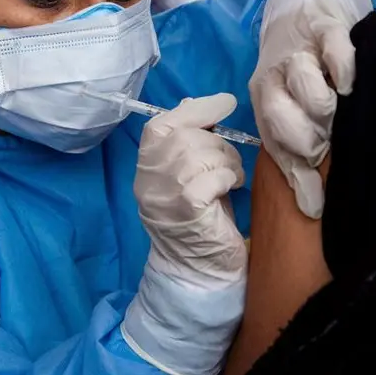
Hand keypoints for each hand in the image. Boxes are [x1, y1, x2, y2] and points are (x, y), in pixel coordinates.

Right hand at [122, 93, 247, 374]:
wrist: (198, 270)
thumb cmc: (200, 217)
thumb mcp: (189, 173)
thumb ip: (191, 141)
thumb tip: (206, 104)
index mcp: (145, 166)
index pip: (161, 124)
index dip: (196, 109)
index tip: (224, 104)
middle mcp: (148, 177)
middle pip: (186, 135)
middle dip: (218, 142)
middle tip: (229, 163)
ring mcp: (165, 193)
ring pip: (204, 152)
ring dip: (228, 162)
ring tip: (231, 179)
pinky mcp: (188, 208)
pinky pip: (215, 175)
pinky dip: (229, 178)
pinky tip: (230, 191)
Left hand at [249, 0, 371, 218]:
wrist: (302, 9)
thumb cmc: (299, 76)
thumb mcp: (290, 112)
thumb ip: (297, 157)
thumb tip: (312, 208)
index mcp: (263, 101)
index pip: (274, 142)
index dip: (296, 171)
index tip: (316, 201)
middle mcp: (273, 77)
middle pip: (281, 115)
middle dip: (309, 138)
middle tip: (329, 143)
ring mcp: (298, 51)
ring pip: (304, 83)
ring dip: (323, 104)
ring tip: (341, 112)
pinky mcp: (325, 28)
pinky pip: (334, 50)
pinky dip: (344, 68)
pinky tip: (352, 83)